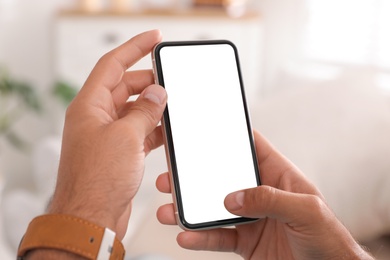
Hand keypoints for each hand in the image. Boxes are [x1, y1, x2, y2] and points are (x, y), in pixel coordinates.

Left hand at [48, 30, 166, 239]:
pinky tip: (168, 130)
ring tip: (173, 106)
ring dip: (153, 108)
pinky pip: (139, 132)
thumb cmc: (97, 181)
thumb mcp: (126, 137)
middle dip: (149, 83)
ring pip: (135, 111)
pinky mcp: (119, 153)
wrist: (92, 218)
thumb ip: (144, 111)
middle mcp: (97, 118)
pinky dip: (154, 129)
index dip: (134, 48)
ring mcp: (108, 136)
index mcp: (89, 106)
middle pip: (125, 87)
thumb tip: (157, 94)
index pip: (112, 65)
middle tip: (171, 81)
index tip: (153, 39)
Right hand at [156, 130, 372, 258]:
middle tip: (172, 174)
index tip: (204, 131)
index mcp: (278, 176)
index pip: (252, 148)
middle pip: (222, 178)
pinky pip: (217, 237)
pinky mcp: (244, 242)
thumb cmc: (327, 238)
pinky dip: (200, 237)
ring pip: (213, 209)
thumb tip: (234, 198)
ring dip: (189, 209)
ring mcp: (250, 218)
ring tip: (169, 209)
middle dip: (195, 176)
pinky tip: (186, 236)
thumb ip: (271, 199)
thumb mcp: (307, 210)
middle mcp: (260, 194)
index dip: (230, 138)